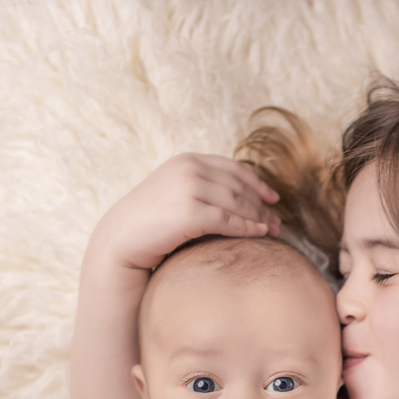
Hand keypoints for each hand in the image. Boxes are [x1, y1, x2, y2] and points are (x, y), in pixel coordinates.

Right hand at [86, 153, 281, 271]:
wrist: (121, 238)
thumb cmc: (151, 221)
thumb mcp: (175, 191)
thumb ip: (201, 186)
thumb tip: (238, 195)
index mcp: (188, 160)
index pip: (233, 169)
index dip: (258, 183)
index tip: (274, 198)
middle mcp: (189, 169)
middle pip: (239, 187)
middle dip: (262, 205)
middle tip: (278, 221)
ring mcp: (188, 188)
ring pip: (237, 202)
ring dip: (259, 217)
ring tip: (273, 230)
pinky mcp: (188, 212)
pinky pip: (228, 220)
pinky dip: (247, 227)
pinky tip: (260, 234)